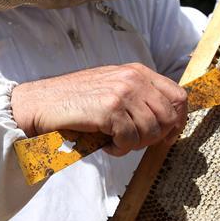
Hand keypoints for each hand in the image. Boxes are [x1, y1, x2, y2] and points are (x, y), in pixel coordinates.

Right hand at [11, 64, 187, 155]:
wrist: (41, 103)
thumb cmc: (76, 101)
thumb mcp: (112, 88)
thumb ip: (138, 97)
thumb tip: (168, 122)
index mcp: (137, 71)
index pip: (178, 96)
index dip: (178, 120)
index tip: (168, 135)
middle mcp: (133, 78)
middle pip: (168, 117)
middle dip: (155, 137)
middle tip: (134, 142)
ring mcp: (122, 93)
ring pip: (151, 131)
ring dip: (134, 145)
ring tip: (115, 142)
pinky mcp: (109, 110)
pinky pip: (130, 140)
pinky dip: (119, 149)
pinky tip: (106, 145)